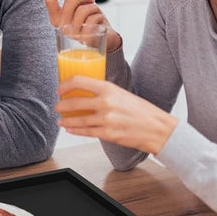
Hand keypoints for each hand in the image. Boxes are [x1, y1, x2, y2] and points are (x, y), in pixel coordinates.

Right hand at [45, 0, 121, 51]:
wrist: (104, 39)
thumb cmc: (91, 20)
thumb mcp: (82, 2)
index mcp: (56, 17)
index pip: (49, 0)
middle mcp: (61, 27)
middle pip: (70, 0)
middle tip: (91, 0)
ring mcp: (73, 35)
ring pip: (84, 9)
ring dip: (94, 7)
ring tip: (96, 13)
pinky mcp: (85, 39)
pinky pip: (93, 19)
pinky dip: (100, 17)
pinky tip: (100, 24)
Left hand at [55, 76, 177, 154]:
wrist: (158, 129)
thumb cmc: (142, 110)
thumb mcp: (122, 93)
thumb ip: (104, 92)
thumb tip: (86, 92)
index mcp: (109, 88)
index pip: (79, 81)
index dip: (65, 85)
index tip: (60, 89)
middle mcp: (106, 103)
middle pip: (74, 102)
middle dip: (62, 105)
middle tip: (58, 106)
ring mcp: (106, 120)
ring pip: (77, 120)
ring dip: (66, 120)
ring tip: (61, 120)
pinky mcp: (108, 134)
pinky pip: (86, 132)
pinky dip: (75, 131)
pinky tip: (70, 129)